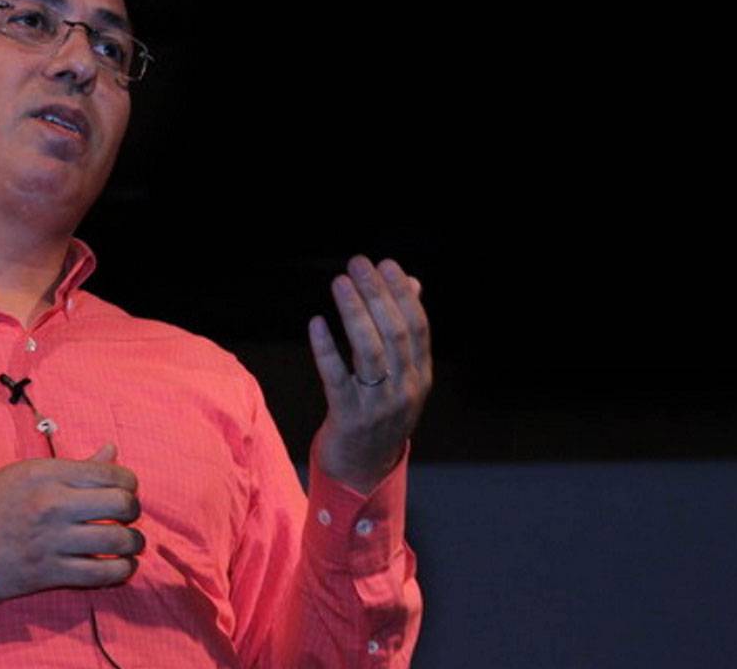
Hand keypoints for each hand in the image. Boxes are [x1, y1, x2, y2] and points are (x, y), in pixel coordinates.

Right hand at [0, 442, 144, 600]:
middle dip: (133, 510)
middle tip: (127, 514)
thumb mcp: (29, 472)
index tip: (125, 488)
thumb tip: (112, 451)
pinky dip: (121, 571)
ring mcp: (52, 541)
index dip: (128, 481)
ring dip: (133, 542)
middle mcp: (52, 505)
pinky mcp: (51, 573)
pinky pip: (101, 574)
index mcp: (47, 475)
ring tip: (130, 541)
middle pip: (121, 505)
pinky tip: (121, 565)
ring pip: (117, 541)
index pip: (110, 473)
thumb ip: (75, 465)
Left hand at [308, 256, 431, 493]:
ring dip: (354, 312)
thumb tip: (413, 283)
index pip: (417, 326)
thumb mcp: (400, 377)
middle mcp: (404, 390)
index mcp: (420, 376)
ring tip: (340, 283)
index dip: (402, 293)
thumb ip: (405, 332)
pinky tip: (317, 324)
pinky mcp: (348, 417)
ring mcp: (378, 405)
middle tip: (358, 264)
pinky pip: (336, 378)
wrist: (362, 472)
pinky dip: (326, 348)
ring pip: (369, 351)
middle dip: (377, 294)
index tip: (386, 264)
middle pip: (394, 333)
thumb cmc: (377, 414)